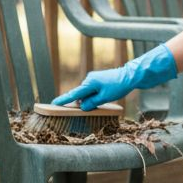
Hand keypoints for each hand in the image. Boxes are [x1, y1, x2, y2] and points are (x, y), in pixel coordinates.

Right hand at [51, 44, 176, 109]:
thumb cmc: (118, 87)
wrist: (129, 76)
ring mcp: (93, 78)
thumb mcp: (104, 98)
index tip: (53, 103)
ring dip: (91, 99)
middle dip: (83, 102)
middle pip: (81, 95)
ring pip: (87, 93)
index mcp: (89, 84)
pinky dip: (94, 95)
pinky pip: (92, 90)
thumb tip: (82, 107)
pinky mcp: (97, 79)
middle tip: (93, 105)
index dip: (63, 100)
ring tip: (105, 98)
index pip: (74, 94)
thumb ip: (91, 103)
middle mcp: (89, 79)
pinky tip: (104, 96)